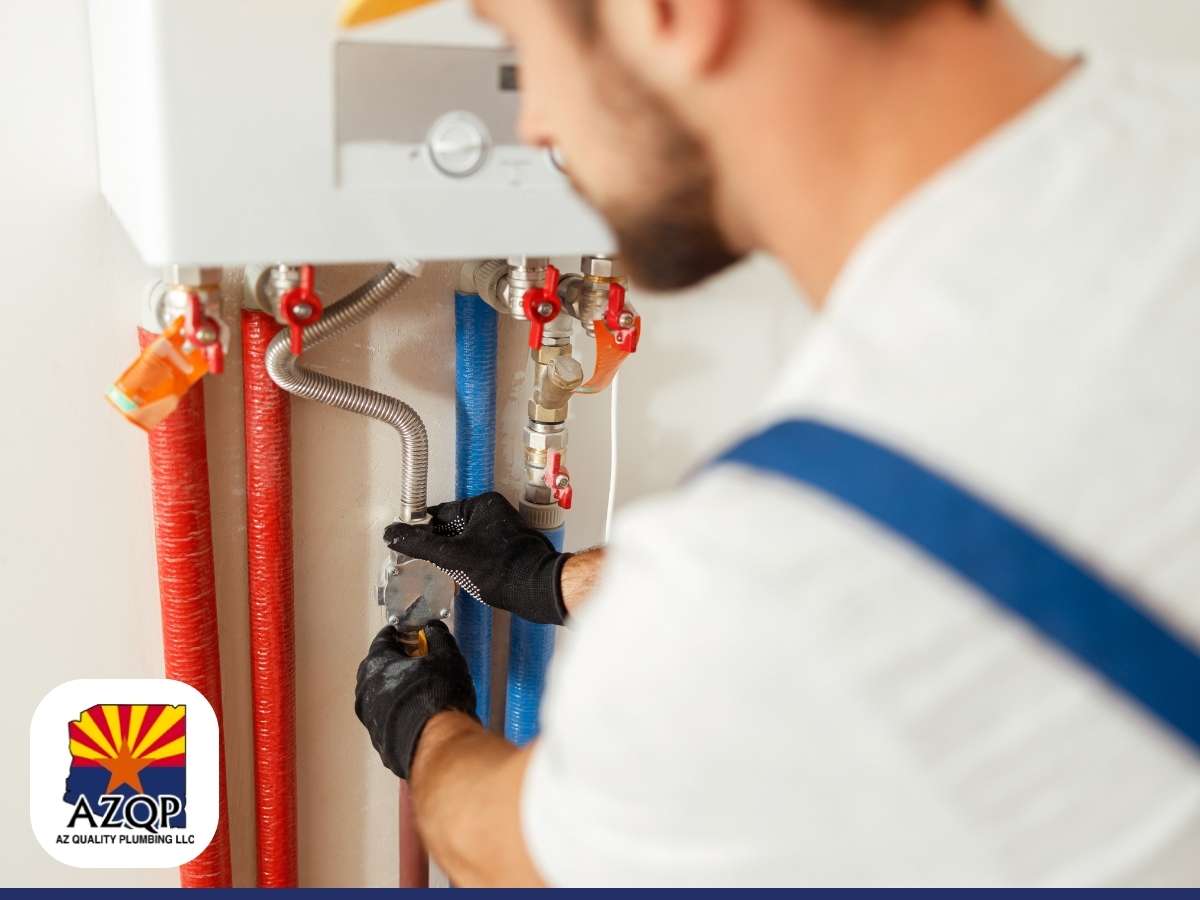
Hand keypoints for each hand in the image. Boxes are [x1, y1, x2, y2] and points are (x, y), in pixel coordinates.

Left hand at [354, 621, 476, 779]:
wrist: (436, 744)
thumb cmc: (437, 695)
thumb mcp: (446, 656)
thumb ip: (438, 637)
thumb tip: (433, 628)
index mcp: (376, 664)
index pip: (384, 639)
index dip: (401, 634)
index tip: (413, 634)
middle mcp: (365, 690)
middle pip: (379, 667)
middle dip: (397, 662)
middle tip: (420, 662)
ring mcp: (369, 717)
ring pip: (381, 695)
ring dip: (397, 689)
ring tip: (422, 691)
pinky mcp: (378, 740)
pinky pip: (387, 717)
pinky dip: (399, 712)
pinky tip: (419, 714)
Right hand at [384, 492, 570, 625]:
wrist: (537, 590)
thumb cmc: (501, 570)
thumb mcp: (452, 556)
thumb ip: (420, 544)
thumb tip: (392, 533)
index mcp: (483, 505)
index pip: (441, 514)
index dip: (424, 530)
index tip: (411, 542)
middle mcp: (496, 513)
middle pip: (454, 528)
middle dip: (440, 545)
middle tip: (427, 561)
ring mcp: (505, 531)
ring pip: (467, 541)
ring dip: (455, 556)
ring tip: (447, 571)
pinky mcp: (510, 549)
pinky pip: (481, 552)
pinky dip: (470, 563)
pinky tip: (466, 577)